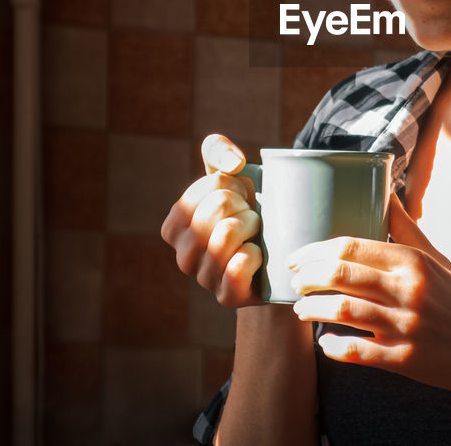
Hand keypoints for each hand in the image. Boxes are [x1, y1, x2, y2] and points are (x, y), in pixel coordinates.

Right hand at [160, 134, 263, 307]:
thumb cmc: (247, 213)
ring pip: (226, 234)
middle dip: (244, 205)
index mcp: (174, 226)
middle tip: (252, 216)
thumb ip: (218, 152)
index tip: (239, 198)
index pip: (207, 187)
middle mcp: (182, 255)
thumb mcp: (231, 178)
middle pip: (217, 208)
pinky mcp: (227, 297)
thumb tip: (233, 163)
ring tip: (257, 232)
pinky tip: (258, 254)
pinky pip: (238, 267)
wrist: (276, 258)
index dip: (232, 185)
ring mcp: (203, 279)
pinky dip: (254, 254)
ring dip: (252, 226)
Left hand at [287, 194, 450, 398]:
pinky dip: (334, 347)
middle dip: (307, 276)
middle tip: (294, 281)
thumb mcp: (438, 260)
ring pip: (343, 310)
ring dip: (312, 309)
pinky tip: (325, 344)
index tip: (297, 256)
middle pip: (341, 273)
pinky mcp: (405, 360)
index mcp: (414, 261)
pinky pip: (357, 352)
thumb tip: (386, 193)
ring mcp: (406, 326)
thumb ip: (407, 229)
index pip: (351, 245)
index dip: (315, 250)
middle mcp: (409, 289)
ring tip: (301, 309)